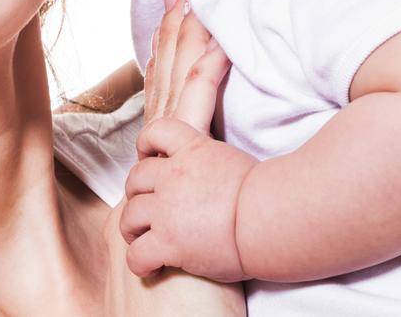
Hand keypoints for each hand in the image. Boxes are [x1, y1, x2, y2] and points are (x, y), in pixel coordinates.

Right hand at [120, 0, 255, 280]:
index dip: (168, 57)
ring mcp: (168, 165)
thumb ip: (199, 203)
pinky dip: (204, 78)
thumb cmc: (189, 290)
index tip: (178, 17)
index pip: (165, 100)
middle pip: (164, 83)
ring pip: (176, 90)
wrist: (170, 316)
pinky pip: (193, 113)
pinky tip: (216, 46)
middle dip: (172, 34)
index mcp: (160, 172)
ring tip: (195, 1)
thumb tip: (216, 184)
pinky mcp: (185, 173)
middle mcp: (157, 162)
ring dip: (186, 44)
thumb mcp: (196, 233)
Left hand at [121, 117, 256, 280]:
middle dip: (135, 194)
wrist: (272, 218)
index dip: (145, 144)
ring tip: (142, 239)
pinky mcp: (168, 242)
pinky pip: (137, 254)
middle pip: (135, 178)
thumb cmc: (266, 195)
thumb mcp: (235, 162)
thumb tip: (213, 174)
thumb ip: (211, 163)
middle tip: (146, 210)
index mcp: (193, 150)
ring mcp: (167, 209)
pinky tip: (152, 268)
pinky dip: (140, 263)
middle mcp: (174, 176)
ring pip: (129, 216)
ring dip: (132, 229)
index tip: (147, 158)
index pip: (157, 132)